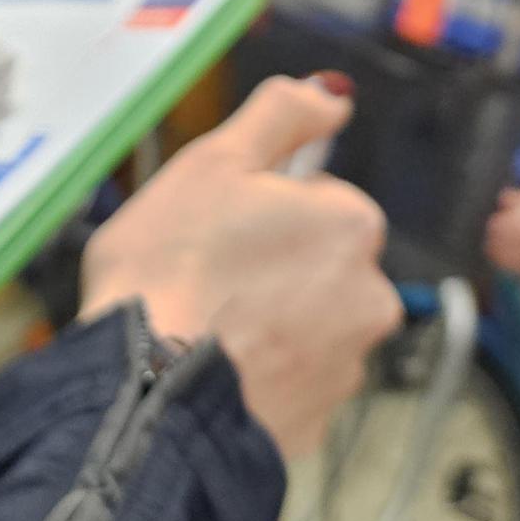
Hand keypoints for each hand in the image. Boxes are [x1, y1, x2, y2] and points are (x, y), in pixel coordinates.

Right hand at [81, 78, 399, 462]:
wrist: (148, 396)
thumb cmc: (172, 271)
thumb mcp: (213, 162)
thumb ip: (281, 116)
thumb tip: (333, 93)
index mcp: (351, 224)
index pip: (316, 200)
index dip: (259, 210)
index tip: (216, 230)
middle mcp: (371, 296)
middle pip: (317, 266)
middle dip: (272, 270)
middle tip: (206, 280)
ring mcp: (347, 367)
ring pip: (306, 328)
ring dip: (268, 326)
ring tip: (204, 331)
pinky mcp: (319, 426)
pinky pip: (290, 386)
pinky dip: (260, 379)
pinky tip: (213, 373)